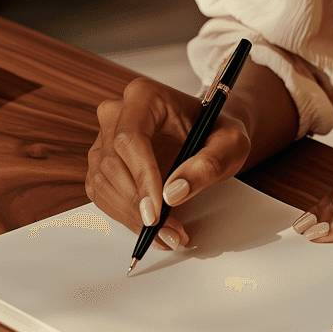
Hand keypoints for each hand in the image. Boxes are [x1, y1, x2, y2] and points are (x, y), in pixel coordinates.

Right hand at [86, 77, 250, 249]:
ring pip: (102, 183)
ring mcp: (104, 139)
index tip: (157, 210)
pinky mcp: (103, 163)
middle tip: (169, 231)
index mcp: (144, 96)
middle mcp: (117, 113)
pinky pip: (102, 194)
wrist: (211, 134)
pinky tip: (153, 229)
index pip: (129, 137)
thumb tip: (172, 194)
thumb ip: (208, 164)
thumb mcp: (230, 144)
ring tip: (167, 234)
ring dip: (131, 216)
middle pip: (112, 163)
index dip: (141, 176)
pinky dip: (125, 216)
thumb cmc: (219, 132)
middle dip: (139, 204)